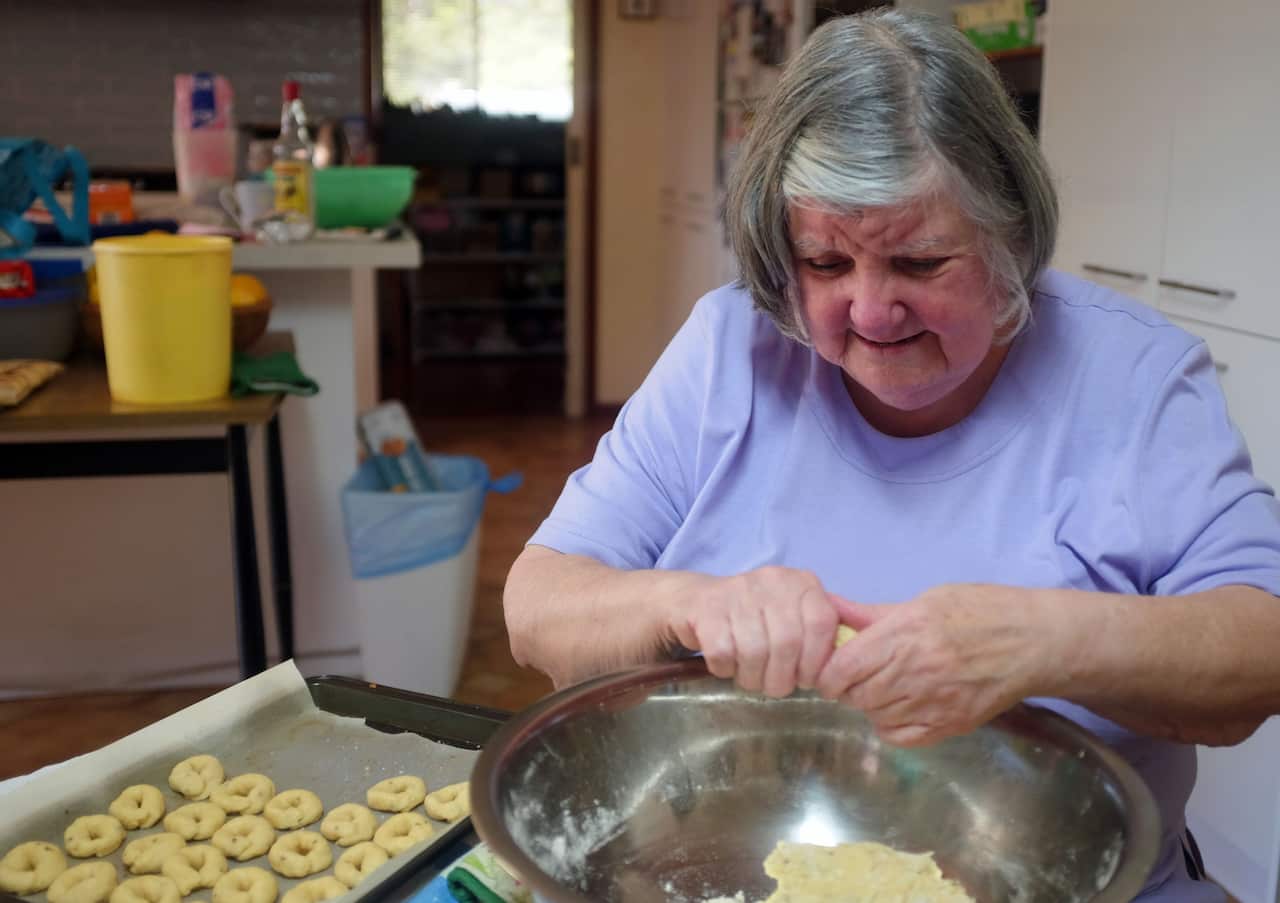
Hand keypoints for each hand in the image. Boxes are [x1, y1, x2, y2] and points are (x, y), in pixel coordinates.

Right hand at [667, 566, 841, 697]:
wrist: (694, 602)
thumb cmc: (753, 619)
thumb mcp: (791, 618)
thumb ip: (817, 636)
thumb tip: (841, 668)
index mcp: (801, 583)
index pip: (822, 624)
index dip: (816, 662)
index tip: (806, 680)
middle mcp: (772, 580)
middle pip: (788, 643)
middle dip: (782, 678)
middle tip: (775, 687)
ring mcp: (737, 591)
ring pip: (755, 651)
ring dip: (753, 678)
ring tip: (750, 678)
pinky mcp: (707, 607)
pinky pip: (724, 653)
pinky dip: (725, 670)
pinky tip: (726, 664)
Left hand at [815, 584, 1054, 745]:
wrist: (1035, 641)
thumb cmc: (980, 611)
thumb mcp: (925, 600)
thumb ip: (874, 613)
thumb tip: (831, 608)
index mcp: (906, 632)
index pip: (843, 667)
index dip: (829, 671)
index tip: (833, 667)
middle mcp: (916, 670)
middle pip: (856, 694)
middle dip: (848, 687)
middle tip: (858, 676)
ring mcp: (935, 702)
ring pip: (875, 716)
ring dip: (870, 705)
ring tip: (884, 688)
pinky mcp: (951, 725)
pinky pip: (900, 738)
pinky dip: (891, 726)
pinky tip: (900, 708)